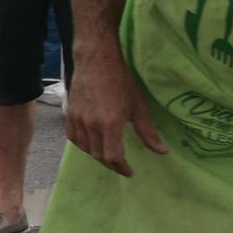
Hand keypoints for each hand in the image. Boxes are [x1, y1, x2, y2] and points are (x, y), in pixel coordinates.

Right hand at [65, 47, 168, 176]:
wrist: (96, 61)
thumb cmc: (121, 81)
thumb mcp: (138, 106)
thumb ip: (148, 132)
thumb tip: (163, 152)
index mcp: (110, 123)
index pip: (113, 156)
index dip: (122, 168)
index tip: (129, 171)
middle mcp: (91, 124)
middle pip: (98, 155)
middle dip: (111, 164)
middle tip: (121, 166)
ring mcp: (78, 119)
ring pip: (85, 148)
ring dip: (97, 155)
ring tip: (107, 156)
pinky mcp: (69, 114)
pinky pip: (74, 138)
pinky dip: (83, 145)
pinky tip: (91, 143)